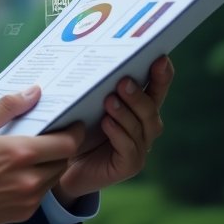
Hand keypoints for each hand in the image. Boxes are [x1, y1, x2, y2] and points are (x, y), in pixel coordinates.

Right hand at [0, 87, 84, 223]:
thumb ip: (7, 107)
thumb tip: (34, 92)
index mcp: (19, 153)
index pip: (67, 144)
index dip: (74, 133)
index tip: (71, 124)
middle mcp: (29, 179)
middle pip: (64, 160)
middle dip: (60, 147)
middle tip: (48, 137)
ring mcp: (28, 200)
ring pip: (54, 178)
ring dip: (49, 165)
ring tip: (30, 155)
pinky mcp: (23, 214)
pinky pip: (41, 194)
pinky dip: (36, 182)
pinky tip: (17, 174)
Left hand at [53, 55, 172, 207]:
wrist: (62, 163)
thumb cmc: (74, 126)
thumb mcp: (83, 102)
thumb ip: (92, 86)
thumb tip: (89, 58)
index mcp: (137, 107)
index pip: (155, 89)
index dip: (161, 75)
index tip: (160, 58)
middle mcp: (143, 127)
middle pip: (151, 108)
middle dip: (138, 94)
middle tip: (124, 82)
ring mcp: (139, 147)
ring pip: (141, 127)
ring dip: (126, 112)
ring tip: (109, 100)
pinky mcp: (129, 165)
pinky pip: (129, 149)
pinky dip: (119, 134)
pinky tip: (106, 124)